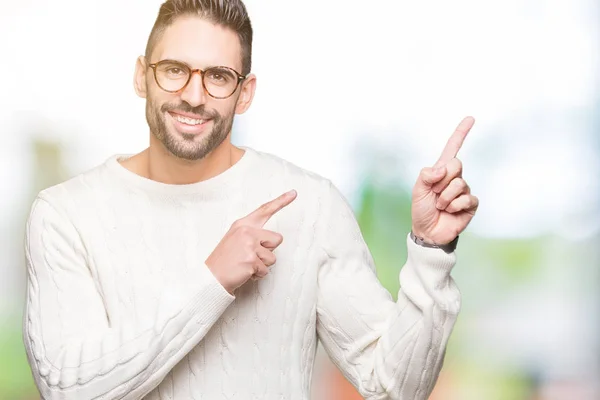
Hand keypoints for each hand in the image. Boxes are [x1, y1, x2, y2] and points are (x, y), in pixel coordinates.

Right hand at [205, 190, 296, 293]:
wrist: (211, 277)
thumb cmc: (224, 259)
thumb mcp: (235, 239)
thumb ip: (252, 234)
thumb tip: (271, 240)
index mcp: (243, 224)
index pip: (265, 210)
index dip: (281, 201)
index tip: (293, 193)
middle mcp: (247, 232)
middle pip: (277, 239)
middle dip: (268, 251)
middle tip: (250, 256)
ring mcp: (249, 245)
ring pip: (272, 257)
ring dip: (262, 265)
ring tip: (245, 265)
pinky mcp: (251, 260)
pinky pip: (265, 270)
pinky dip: (257, 275)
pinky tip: (244, 272)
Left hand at [411, 117, 478, 244]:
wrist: (428, 232)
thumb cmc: (421, 210)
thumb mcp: (418, 190)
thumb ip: (426, 175)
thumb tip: (442, 168)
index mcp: (441, 171)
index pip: (453, 148)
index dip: (461, 133)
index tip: (470, 118)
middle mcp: (455, 178)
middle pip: (456, 165)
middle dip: (441, 180)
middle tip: (435, 194)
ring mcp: (464, 191)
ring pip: (459, 184)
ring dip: (445, 197)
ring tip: (440, 206)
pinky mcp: (471, 204)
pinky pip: (466, 199)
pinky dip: (454, 206)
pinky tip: (450, 212)